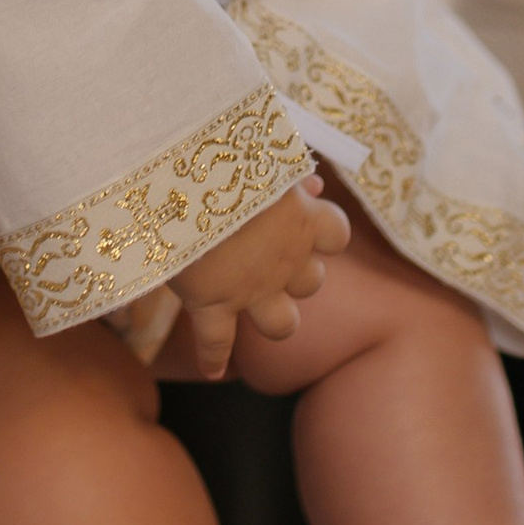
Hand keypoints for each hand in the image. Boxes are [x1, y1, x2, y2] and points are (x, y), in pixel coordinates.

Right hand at [168, 175, 348, 379]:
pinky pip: (216, 343)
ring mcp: (252, 289)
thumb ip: (294, 175)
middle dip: (296, 273)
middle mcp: (287, 261)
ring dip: (274, 316)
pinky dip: (213, 357)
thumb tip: (317, 186)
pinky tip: (213, 369)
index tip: (307, 222)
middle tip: (267, 254)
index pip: (336, 235)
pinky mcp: (213, 304)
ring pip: (282, 325)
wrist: (187, 178)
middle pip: (311, 283)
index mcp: (305, 219)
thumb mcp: (269, 156)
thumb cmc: (228, 155)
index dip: (322, 232)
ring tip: (254, 304)